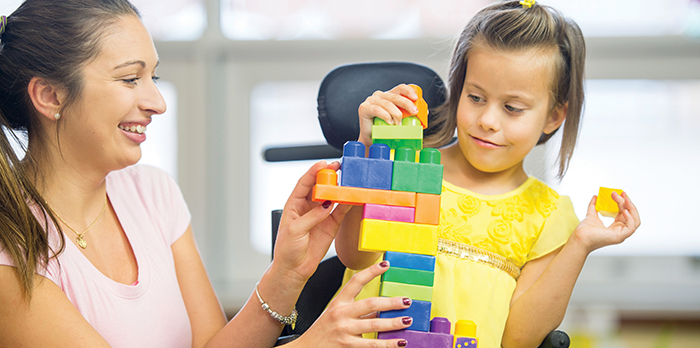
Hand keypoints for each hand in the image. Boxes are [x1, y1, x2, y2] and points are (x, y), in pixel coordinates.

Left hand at [272, 161, 352, 286]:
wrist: (294, 270)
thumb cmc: (287, 249)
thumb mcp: (295, 230)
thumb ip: (311, 217)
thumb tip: (326, 205)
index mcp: (294, 204)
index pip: (304, 183)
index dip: (313, 172)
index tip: (323, 164)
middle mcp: (307, 207)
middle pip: (320, 186)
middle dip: (329, 176)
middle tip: (339, 168)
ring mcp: (320, 215)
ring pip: (332, 197)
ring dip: (340, 188)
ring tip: (348, 179)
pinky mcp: (331, 225)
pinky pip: (341, 211)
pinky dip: (347, 204)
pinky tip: (353, 197)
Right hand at [292, 261, 411, 347]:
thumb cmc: (322, 332)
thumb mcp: (335, 315)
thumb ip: (357, 312)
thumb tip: (380, 308)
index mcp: (339, 303)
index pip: (355, 282)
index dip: (371, 271)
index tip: (385, 265)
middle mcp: (341, 314)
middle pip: (370, 303)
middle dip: (391, 302)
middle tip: (406, 301)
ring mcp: (344, 331)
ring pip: (374, 324)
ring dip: (393, 323)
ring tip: (407, 320)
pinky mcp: (347, 346)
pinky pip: (371, 345)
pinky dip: (387, 345)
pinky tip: (399, 342)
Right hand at [358, 84, 418, 146]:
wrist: (371, 140)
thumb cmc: (385, 130)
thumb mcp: (399, 120)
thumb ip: (409, 115)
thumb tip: (424, 112)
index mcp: (388, 96)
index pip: (400, 88)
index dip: (408, 91)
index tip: (416, 98)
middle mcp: (379, 96)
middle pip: (395, 96)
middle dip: (406, 103)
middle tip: (414, 112)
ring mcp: (370, 101)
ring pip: (387, 103)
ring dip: (396, 113)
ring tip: (399, 124)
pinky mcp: (364, 108)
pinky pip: (376, 109)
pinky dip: (385, 115)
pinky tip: (390, 122)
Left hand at [572, 191, 640, 252]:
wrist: (579, 238)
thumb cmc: (584, 231)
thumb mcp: (591, 215)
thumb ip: (593, 206)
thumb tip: (595, 196)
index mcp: (615, 227)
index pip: (625, 213)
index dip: (624, 202)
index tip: (620, 193)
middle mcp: (620, 231)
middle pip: (630, 215)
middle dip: (627, 203)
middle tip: (621, 193)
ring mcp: (621, 235)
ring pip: (635, 221)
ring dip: (631, 209)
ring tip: (625, 199)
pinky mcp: (619, 237)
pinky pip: (631, 228)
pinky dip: (630, 219)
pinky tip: (624, 211)